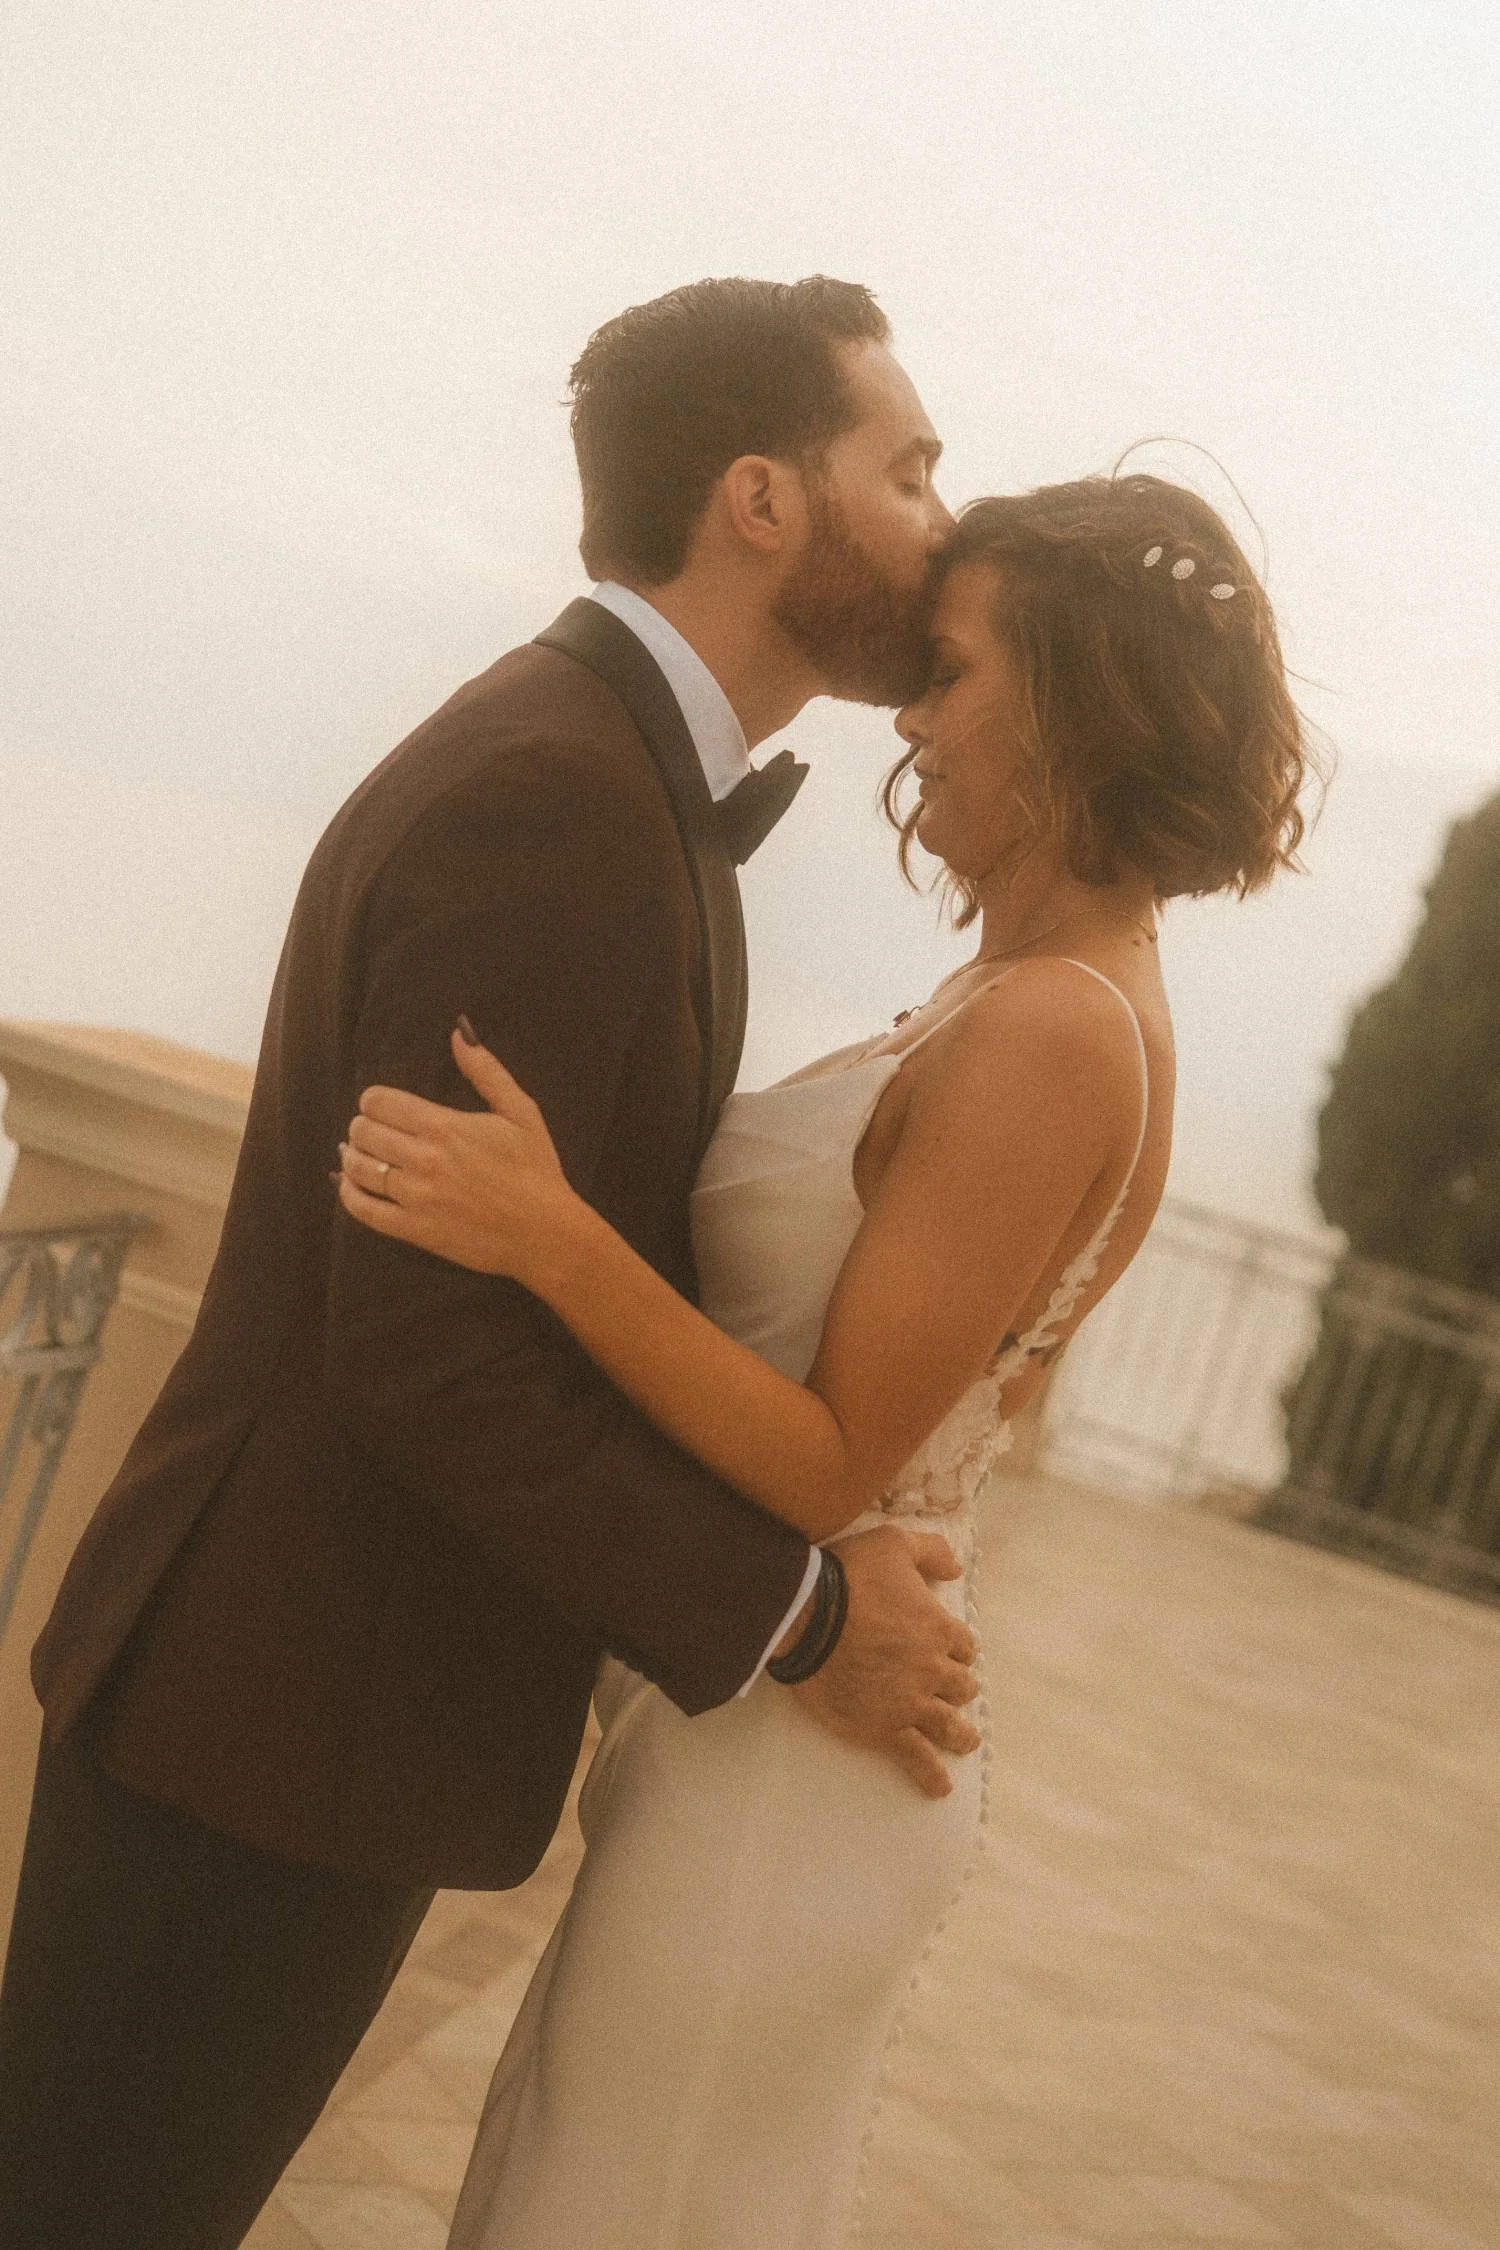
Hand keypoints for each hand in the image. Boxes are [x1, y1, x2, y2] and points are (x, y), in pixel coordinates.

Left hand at [337, 1025, 582, 1285]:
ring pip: (357, 1168)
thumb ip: (486, 1071)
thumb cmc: (536, 1170)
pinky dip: (348, 1194)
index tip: (382, 1107)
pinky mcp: (413, 1230)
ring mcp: (415, 1197)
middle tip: (373, 1131)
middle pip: (363, 1132)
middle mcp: (423, 1160)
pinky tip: (350, 1185)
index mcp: (444, 1127)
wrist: (544, 1232)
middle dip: (363, 1127)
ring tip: (358, 1154)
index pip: (379, 1102)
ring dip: (351, 1157)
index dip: (373, 1100)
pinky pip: (363, 1210)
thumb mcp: (520, 1112)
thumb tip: (459, 1032)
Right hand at [789, 1524, 980, 1798]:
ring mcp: (910, 1702)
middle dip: (957, 1687)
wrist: (805, 1616)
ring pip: (948, 1725)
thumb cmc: (848, 1575)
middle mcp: (932, 1669)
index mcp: (939, 1627)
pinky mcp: (884, 1728)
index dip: (956, 1648)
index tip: (949, 1651)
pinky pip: (916, 1758)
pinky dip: (930, 1775)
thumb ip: (931, 1551)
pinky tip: (939, 1788)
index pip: (964, 1645)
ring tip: (965, 1741)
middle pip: (960, 1686)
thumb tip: (957, 1568)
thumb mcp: (894, 1543)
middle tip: (952, 1692)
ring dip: (960, 1734)